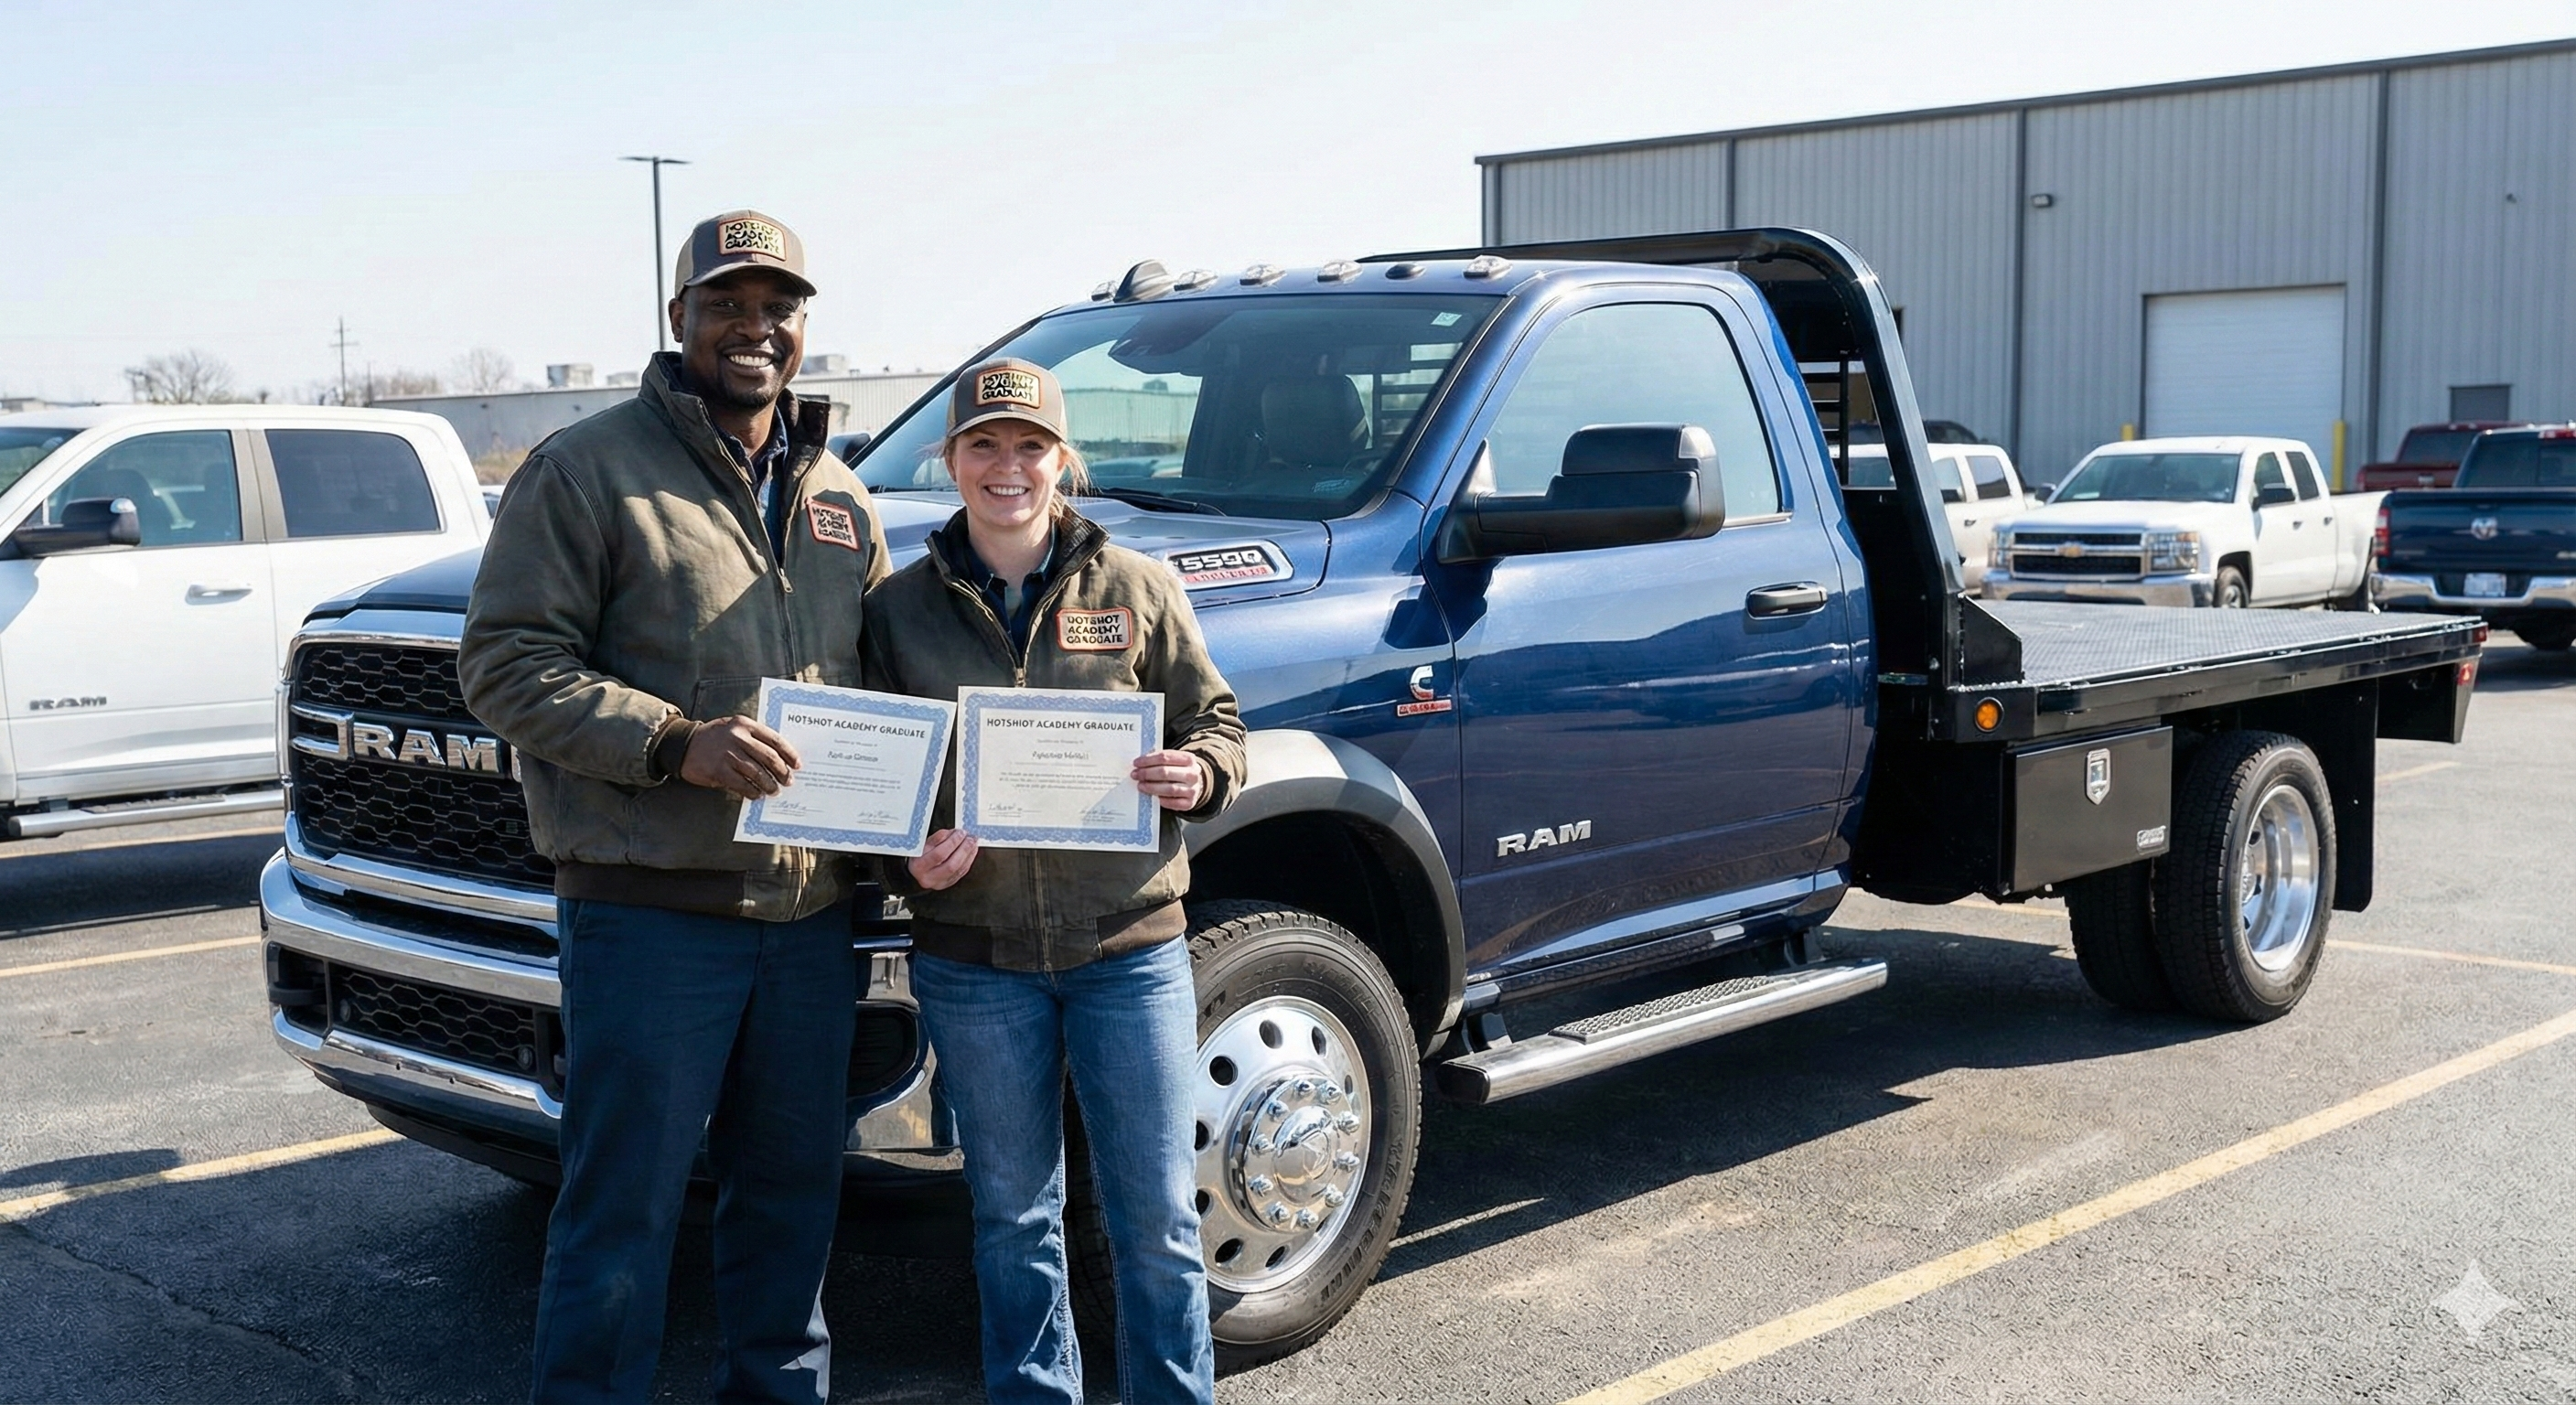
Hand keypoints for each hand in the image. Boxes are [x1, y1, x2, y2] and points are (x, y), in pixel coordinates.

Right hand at [678, 717, 800, 799]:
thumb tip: (779, 758)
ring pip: (757, 772)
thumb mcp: (734, 728)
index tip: (797, 765)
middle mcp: (738, 737)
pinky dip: (751, 791)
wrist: (682, 744)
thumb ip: (754, 738)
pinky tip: (756, 795)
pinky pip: (741, 784)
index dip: (789, 754)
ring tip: (773, 791)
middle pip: (769, 757)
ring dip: (768, 784)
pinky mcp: (718, 770)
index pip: (774, 739)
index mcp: (745, 725)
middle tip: (788, 781)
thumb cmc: (714, 738)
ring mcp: (727, 754)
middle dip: (782, 771)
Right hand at [909, 828, 977, 890]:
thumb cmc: (919, 856)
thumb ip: (938, 838)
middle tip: (970, 837)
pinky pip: (962, 872)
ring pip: (959, 869)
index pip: (939, 854)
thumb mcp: (923, 844)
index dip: (952, 842)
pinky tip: (972, 850)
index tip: (960, 832)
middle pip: (952, 864)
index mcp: (920, 866)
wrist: (917, 871)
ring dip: (969, 854)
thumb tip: (954, 833)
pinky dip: (969, 859)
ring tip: (973, 842)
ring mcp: (940, 883)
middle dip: (964, 849)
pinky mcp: (949, 883)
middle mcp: (930, 877)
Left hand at [1131, 749, 1205, 812]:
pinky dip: (1161, 800)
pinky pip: (1173, 803)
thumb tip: (1140, 763)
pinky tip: (1152, 796)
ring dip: (1151, 787)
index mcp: (1189, 759)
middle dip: (1147, 773)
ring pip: (1169, 789)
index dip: (1148, 760)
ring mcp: (1192, 790)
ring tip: (1140, 786)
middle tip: (1135, 775)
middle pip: (1165, 772)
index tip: (1136, 763)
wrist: (1195, 784)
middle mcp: (1193, 774)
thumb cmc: (1179, 771)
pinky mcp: (1189, 803)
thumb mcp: (1174, 761)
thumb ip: (1160, 760)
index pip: (1165, 757)